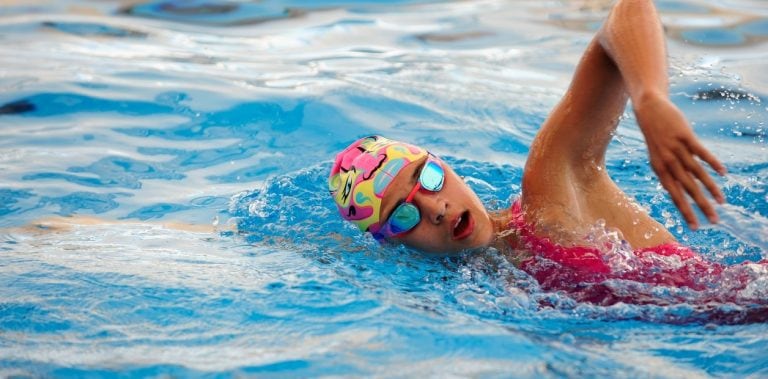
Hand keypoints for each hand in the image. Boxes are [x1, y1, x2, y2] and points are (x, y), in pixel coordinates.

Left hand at [634, 94, 726, 229]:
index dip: (685, 211)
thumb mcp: (657, 156)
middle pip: (688, 189)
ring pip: (697, 174)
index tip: (695, 227)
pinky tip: (723, 173)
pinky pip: (702, 153)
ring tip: (721, 202)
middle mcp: (668, 163)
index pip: (674, 196)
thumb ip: (670, 172)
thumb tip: (680, 187)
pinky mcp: (685, 137)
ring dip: (710, 188)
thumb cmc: (655, 136)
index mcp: (660, 170)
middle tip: (713, 222)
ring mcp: (677, 150)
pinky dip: (713, 163)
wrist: (648, 110)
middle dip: (701, 207)